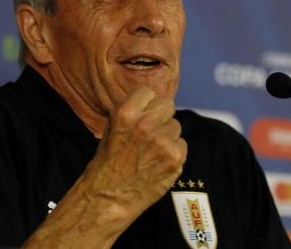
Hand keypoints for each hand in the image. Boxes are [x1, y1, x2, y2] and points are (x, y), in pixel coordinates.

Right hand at [86, 87, 187, 219]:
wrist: (109, 198)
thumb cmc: (107, 163)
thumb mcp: (111, 128)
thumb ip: (132, 112)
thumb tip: (151, 101)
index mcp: (126, 113)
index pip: (148, 92)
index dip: (145, 104)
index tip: (143, 114)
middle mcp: (146, 124)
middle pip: (168, 105)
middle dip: (160, 116)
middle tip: (151, 131)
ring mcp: (163, 142)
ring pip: (176, 126)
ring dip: (167, 136)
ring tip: (151, 151)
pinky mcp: (175, 158)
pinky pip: (182, 145)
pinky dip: (173, 152)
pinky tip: (159, 162)